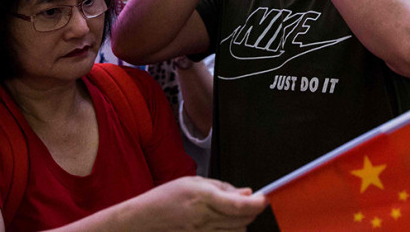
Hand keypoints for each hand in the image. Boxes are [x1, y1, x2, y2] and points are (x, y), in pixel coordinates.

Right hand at [136, 176, 265, 230]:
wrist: (144, 219)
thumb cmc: (166, 197)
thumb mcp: (194, 182)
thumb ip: (222, 187)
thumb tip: (247, 193)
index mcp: (203, 197)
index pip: (238, 205)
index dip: (257, 203)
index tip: (265, 199)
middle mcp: (204, 217)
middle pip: (242, 219)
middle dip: (253, 211)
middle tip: (254, 202)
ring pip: (237, 231)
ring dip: (243, 221)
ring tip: (236, 211)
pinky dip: (232, 230)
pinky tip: (227, 223)